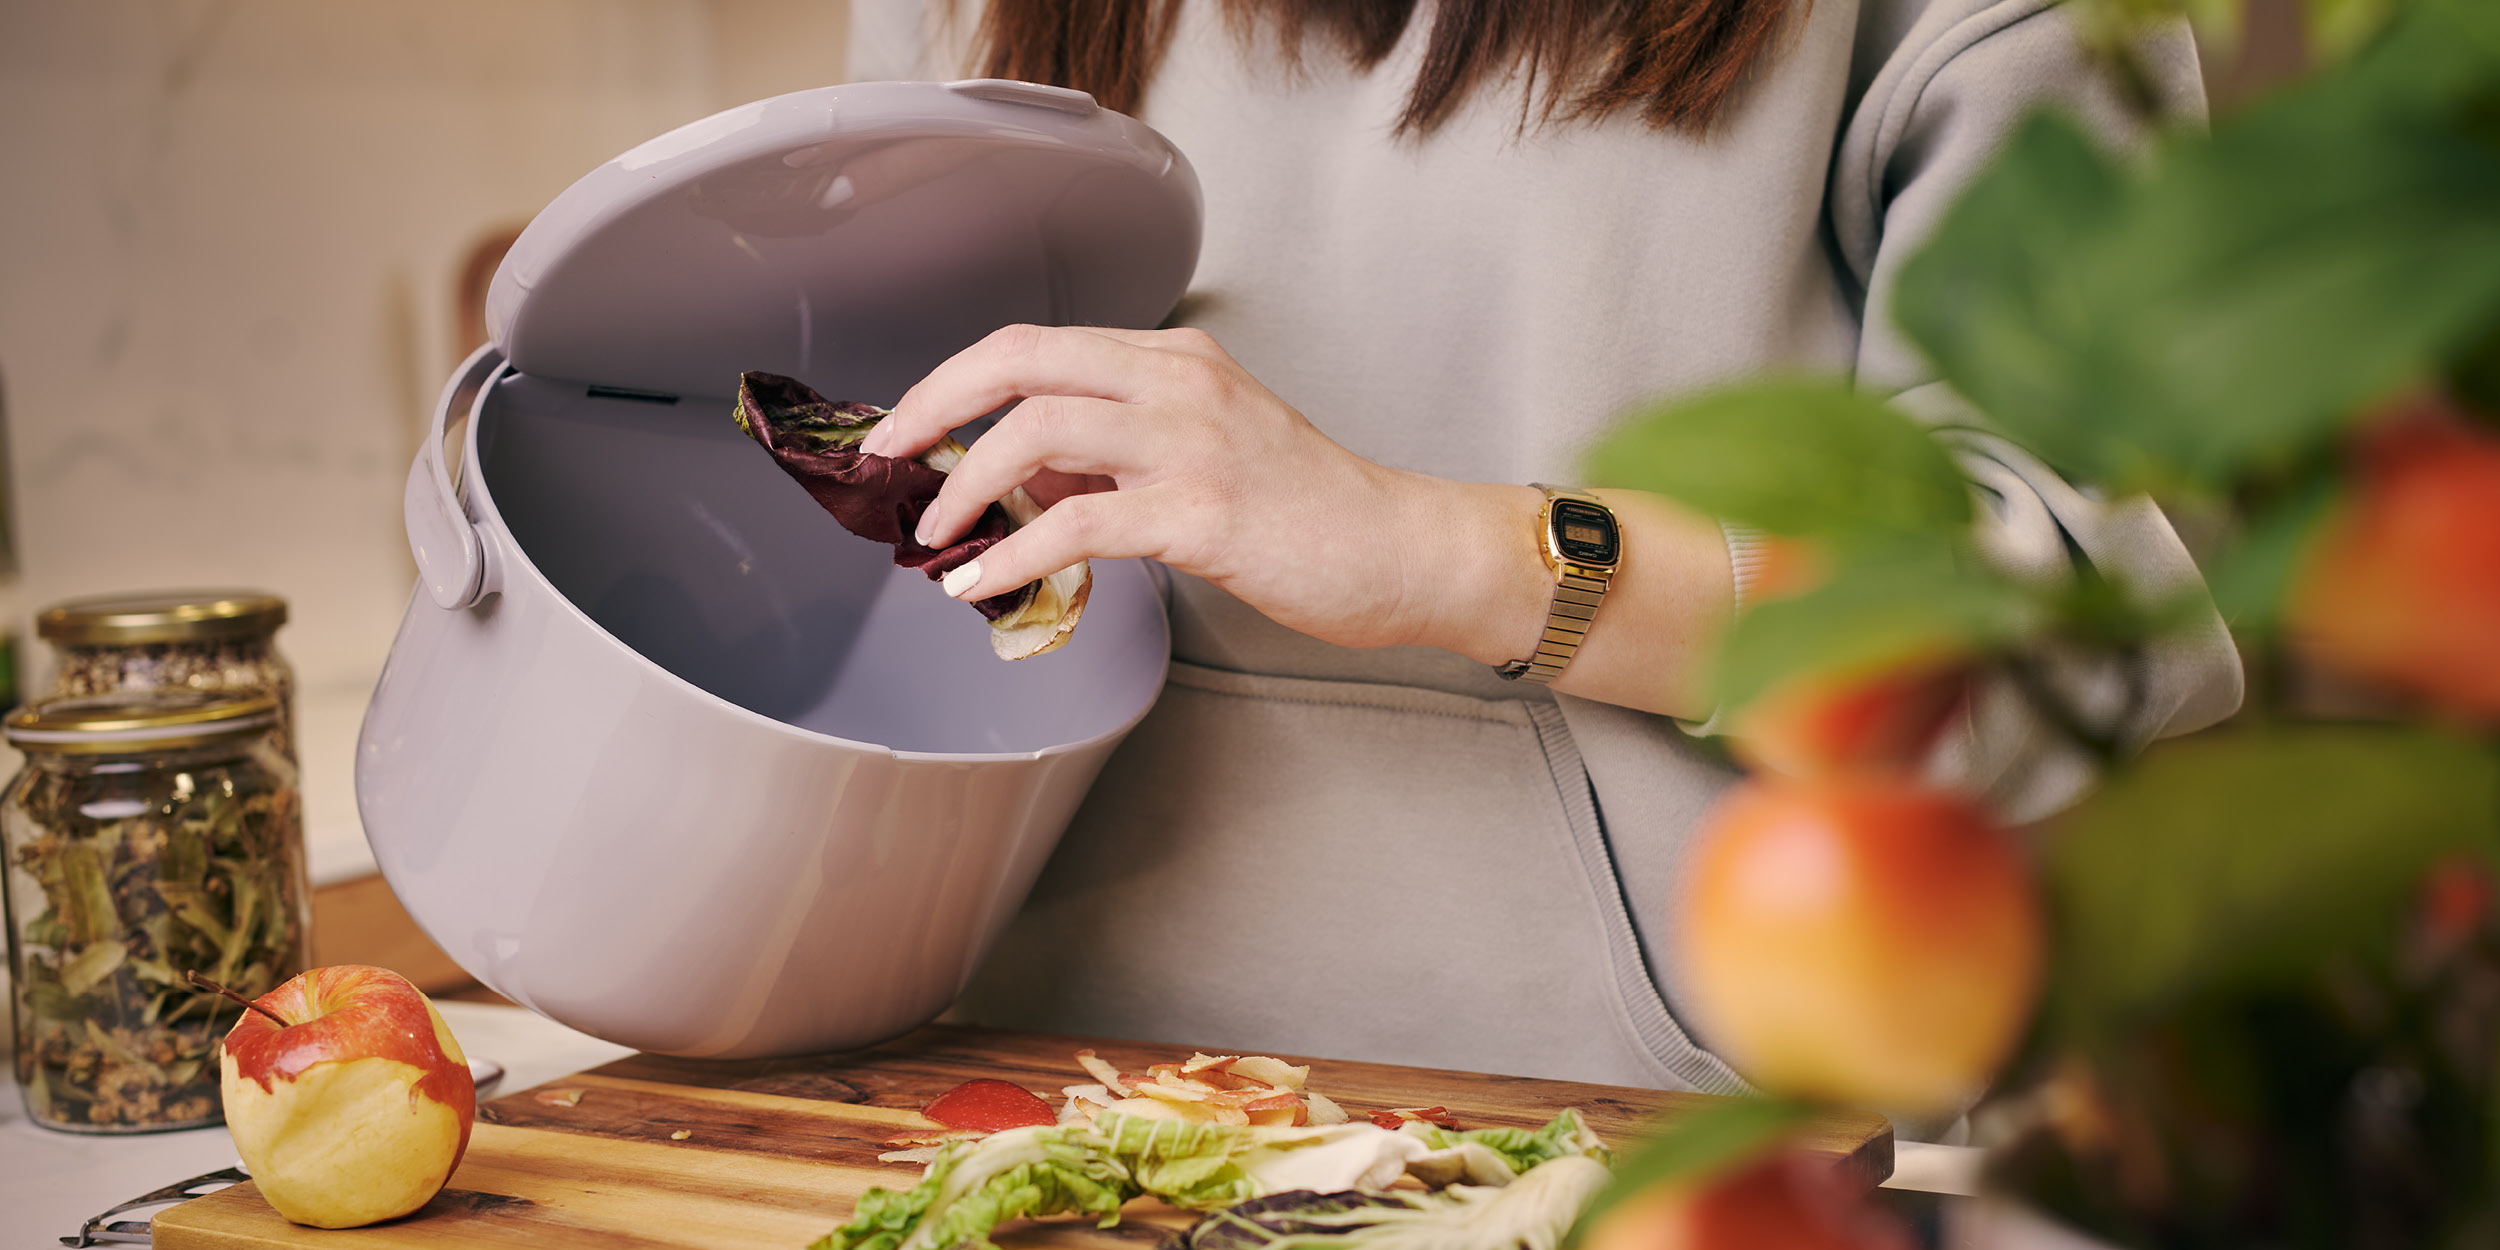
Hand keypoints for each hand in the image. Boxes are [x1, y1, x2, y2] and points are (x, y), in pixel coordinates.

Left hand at [860, 323, 1490, 650]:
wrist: (1403, 551)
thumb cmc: (1311, 515)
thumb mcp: (1205, 458)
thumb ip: (1117, 458)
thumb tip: (1023, 484)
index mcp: (1175, 360)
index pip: (1036, 344)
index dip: (954, 381)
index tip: (909, 428)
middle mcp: (1178, 381)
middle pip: (1019, 361)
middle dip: (933, 408)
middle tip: (888, 461)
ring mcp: (1191, 441)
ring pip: (1036, 433)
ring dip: (963, 488)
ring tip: (932, 539)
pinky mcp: (1201, 511)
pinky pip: (1075, 522)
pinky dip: (1009, 552)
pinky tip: (981, 583)